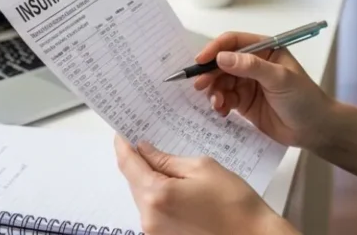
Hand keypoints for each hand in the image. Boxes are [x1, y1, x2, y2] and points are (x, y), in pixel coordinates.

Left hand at [114, 135, 294, 234]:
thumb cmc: (234, 204)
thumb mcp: (202, 168)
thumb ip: (168, 159)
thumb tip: (145, 150)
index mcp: (157, 195)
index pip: (128, 163)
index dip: (123, 144)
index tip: (122, 131)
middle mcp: (149, 217)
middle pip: (132, 181)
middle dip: (137, 161)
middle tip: (145, 141)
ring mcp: (154, 232)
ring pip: (142, 196)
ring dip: (148, 179)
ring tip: (165, 163)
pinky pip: (153, 211)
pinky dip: (158, 195)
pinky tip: (175, 187)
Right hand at [192, 31, 334, 148]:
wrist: (314, 130)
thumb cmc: (304, 99)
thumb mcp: (280, 79)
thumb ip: (251, 67)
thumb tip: (222, 57)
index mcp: (265, 49)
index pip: (234, 42)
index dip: (215, 49)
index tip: (201, 60)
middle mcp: (254, 64)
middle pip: (222, 62)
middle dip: (210, 73)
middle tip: (200, 85)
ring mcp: (248, 83)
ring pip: (221, 82)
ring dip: (214, 91)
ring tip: (217, 104)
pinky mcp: (244, 102)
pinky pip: (224, 98)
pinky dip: (219, 103)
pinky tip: (222, 111)